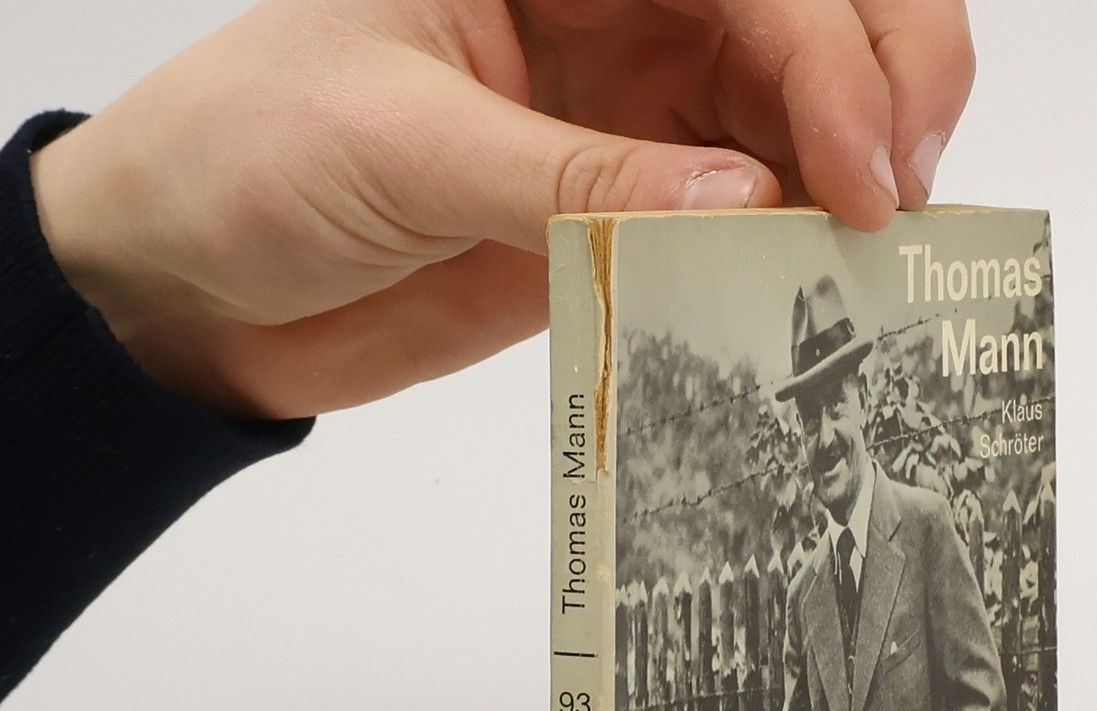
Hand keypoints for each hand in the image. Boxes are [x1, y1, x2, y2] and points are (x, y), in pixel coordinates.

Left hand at [29, 0, 975, 420]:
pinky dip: (790, 256)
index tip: (860, 164)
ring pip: (795, 117)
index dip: (826, 50)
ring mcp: (628, 114)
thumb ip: (574, 178)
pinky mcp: (623, 213)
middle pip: (803, 16)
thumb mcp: (401, 145)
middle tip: (907, 197)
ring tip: (884, 264)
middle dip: (883, 82)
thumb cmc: (248, 157)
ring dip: (855, 176)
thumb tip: (741, 199)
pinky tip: (819, 296)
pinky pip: (738, 222)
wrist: (189, 284)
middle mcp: (613, 11)